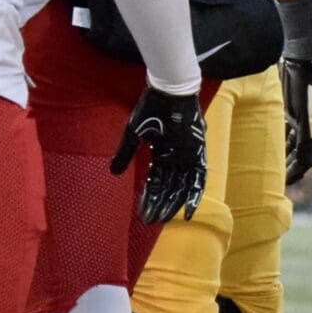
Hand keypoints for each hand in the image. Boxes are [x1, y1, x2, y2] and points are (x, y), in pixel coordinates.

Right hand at [112, 87, 207, 223]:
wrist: (169, 91)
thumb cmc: (151, 108)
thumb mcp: (133, 134)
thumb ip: (124, 154)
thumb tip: (112, 172)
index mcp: (162, 151)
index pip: (156, 180)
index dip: (148, 196)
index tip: (141, 212)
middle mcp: (177, 156)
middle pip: (169, 186)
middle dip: (159, 204)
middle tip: (151, 221)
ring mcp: (188, 155)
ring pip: (182, 186)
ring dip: (173, 203)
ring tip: (163, 219)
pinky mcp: (198, 152)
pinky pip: (199, 178)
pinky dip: (194, 194)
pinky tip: (188, 211)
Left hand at [280, 54, 311, 184]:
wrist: (304, 58)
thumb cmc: (309, 87)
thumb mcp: (309, 117)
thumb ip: (307, 142)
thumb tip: (306, 165)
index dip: (304, 170)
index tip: (289, 180)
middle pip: (306, 151)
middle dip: (295, 165)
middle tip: (280, 179)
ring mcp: (307, 118)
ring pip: (297, 142)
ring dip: (287, 154)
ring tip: (275, 167)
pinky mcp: (295, 110)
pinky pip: (289, 131)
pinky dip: (282, 141)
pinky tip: (272, 147)